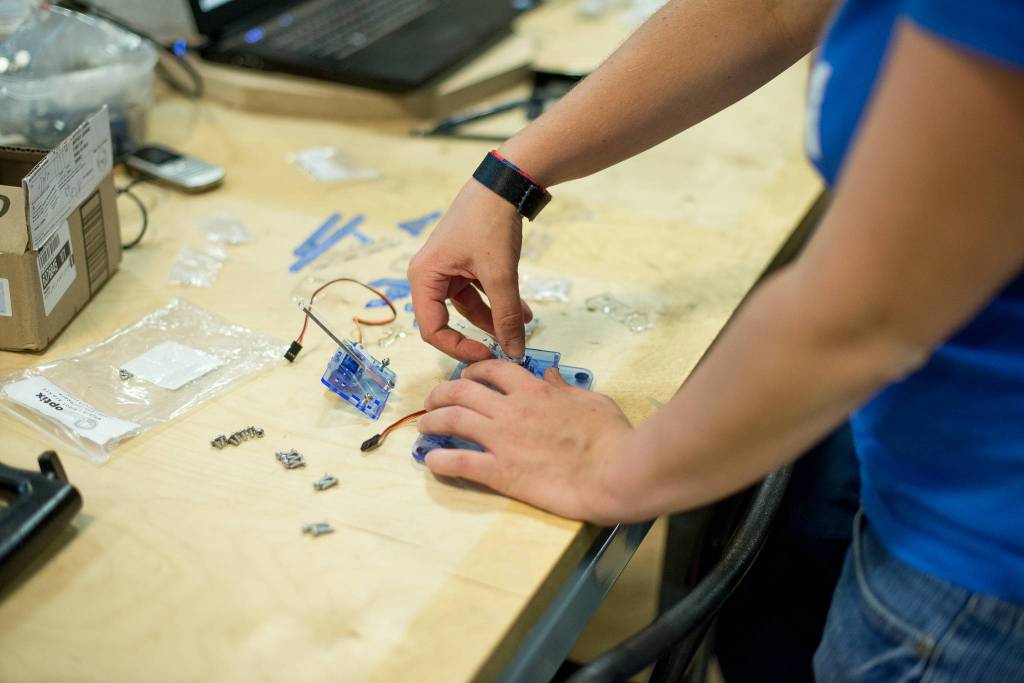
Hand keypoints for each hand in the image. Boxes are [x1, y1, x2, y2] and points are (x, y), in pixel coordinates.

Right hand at [408, 180, 532, 362]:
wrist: (505, 183)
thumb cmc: (490, 222)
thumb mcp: (500, 274)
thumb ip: (507, 315)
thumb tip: (515, 349)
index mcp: (424, 276)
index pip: (432, 329)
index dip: (458, 348)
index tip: (488, 356)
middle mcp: (430, 274)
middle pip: (448, 320)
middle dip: (479, 333)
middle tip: (504, 348)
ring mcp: (447, 268)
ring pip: (468, 306)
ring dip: (495, 318)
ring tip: (523, 326)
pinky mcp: (464, 262)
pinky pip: (478, 291)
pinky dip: (498, 301)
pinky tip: (523, 312)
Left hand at [419, 360, 634, 523]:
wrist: (615, 472)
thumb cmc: (611, 437)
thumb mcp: (591, 400)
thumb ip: (565, 387)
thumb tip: (551, 375)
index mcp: (534, 391)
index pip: (492, 370)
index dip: (472, 371)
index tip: (465, 377)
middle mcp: (512, 410)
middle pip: (462, 391)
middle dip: (441, 392)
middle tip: (432, 400)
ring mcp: (503, 441)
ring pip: (453, 420)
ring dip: (433, 420)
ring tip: (425, 426)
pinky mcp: (502, 472)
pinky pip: (460, 462)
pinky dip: (440, 460)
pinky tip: (431, 460)